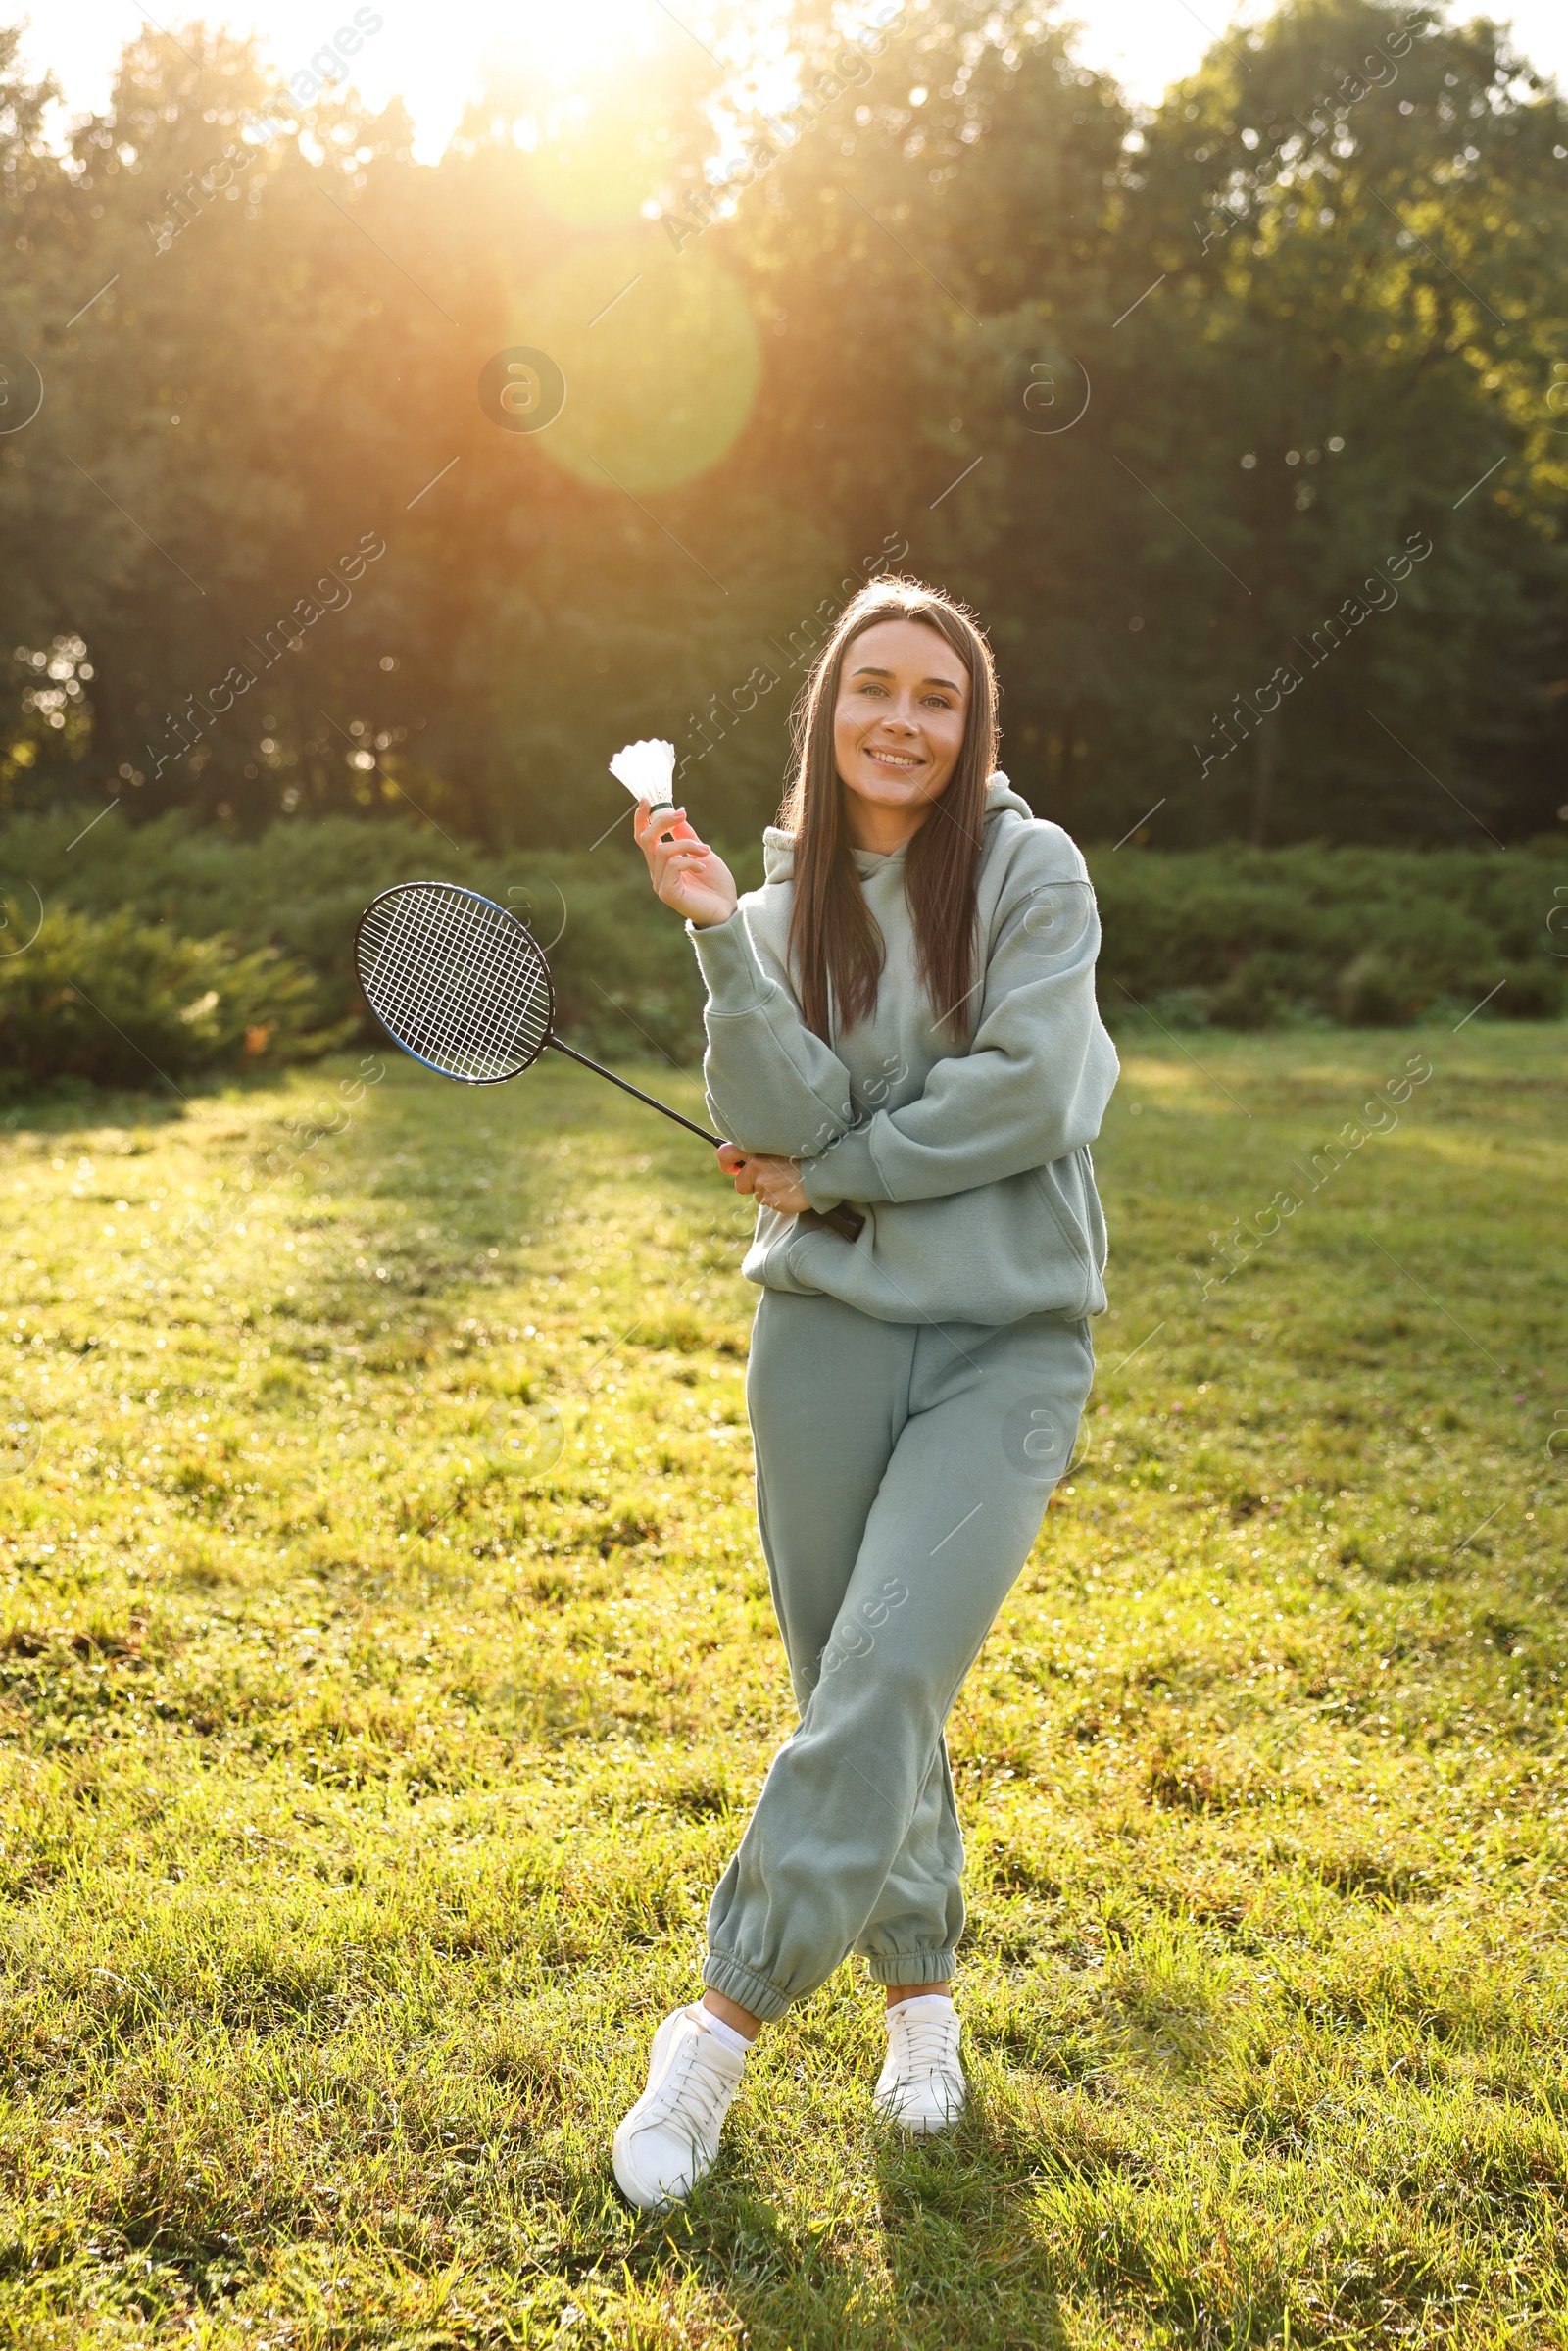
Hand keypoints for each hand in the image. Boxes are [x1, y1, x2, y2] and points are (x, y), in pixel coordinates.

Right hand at [636, 802, 737, 929]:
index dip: (641, 818)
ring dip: (686, 844)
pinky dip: (690, 860)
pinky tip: (703, 867)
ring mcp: (660, 884)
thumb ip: (687, 836)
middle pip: (646, 839)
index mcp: (662, 862)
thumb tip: (677, 813)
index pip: (643, 837)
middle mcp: (657, 872)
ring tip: (705, 851)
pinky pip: (673, 866)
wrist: (728, 909)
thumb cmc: (716, 884)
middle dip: (663, 822)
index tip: (647, 800)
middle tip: (682, 815)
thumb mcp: (702, 852)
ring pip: (662, 851)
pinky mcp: (667, 893)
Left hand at [717, 1143, 808, 1215]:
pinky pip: (771, 1203)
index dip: (726, 1164)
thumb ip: (763, 1151)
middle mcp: (755, 1166)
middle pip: (740, 1184)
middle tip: (769, 1180)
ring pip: (758, 1195)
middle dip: (750, 1186)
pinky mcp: (772, 1200)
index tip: (732, 1168)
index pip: (725, 1153)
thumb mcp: (781, 1144)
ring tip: (789, 1182)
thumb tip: (748, 1161)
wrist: (826, 1168)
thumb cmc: (806, 1154)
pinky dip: (780, 1200)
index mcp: (756, 1149)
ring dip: (769, 1192)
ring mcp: (763, 1185)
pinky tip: (793, 1190)